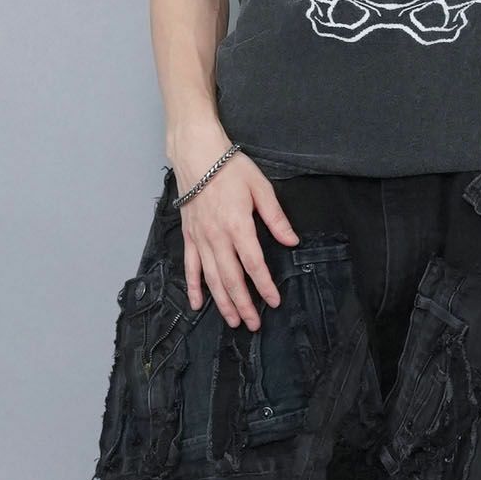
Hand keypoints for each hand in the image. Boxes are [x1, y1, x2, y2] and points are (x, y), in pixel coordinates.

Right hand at [171, 130, 297, 330]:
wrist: (196, 155)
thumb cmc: (229, 168)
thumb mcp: (260, 188)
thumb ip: (275, 217)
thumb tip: (291, 240)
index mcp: (237, 226)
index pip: (253, 264)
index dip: (264, 286)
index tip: (273, 302)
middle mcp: (216, 237)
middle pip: (232, 279)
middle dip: (243, 305)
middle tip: (253, 324)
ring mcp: (200, 239)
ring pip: (212, 279)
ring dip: (222, 303)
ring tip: (233, 322)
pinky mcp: (188, 237)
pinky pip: (190, 268)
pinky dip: (193, 287)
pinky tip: (198, 304)